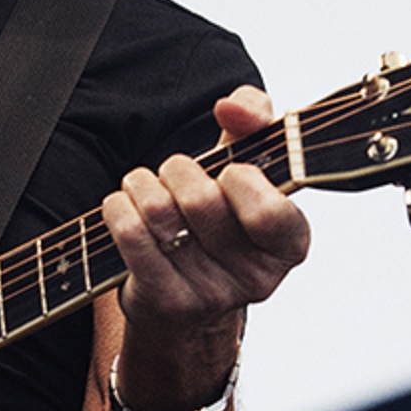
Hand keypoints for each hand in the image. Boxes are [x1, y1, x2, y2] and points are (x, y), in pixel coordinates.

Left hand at [101, 86, 309, 410]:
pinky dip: (119, 207)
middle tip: (175, 176)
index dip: (242, 179)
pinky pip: (131, 235)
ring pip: (161, 213)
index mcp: (290, 244)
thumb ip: (254, 122)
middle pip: (202, 201)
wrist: (186, 305)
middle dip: (178, 170)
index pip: (271, 212)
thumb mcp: (246, 171)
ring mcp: (211, 295)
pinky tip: (124, 207)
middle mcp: (257, 278)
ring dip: (143, 185)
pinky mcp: (167, 302)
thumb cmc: (220, 223)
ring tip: (146, 188)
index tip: (230, 171)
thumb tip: (233, 106)